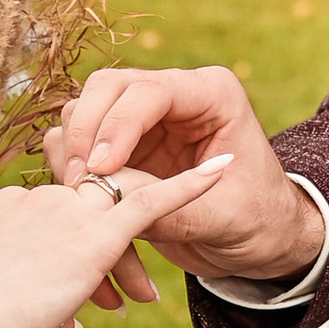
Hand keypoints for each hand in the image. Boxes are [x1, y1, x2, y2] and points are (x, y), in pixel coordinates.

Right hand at [0, 159, 233, 327]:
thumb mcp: (0, 315)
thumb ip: (38, 312)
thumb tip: (67, 324)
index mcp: (11, 211)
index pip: (61, 212)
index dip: (78, 238)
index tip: (79, 264)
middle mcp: (40, 199)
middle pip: (94, 208)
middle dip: (113, 250)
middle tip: (126, 296)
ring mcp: (67, 211)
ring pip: (121, 213)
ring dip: (134, 260)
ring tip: (143, 300)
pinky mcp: (94, 234)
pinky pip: (152, 200)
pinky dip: (190, 184)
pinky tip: (222, 169)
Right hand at [55, 65, 322, 283]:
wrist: (260, 239)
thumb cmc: (259, 222)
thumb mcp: (225, 220)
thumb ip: (173, 209)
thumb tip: (113, 201)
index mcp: (212, 95)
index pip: (149, 91)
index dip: (117, 125)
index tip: (101, 169)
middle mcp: (173, 95)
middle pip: (107, 88)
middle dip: (86, 132)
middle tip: (77, 180)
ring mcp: (143, 118)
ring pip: (85, 110)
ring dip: (73, 151)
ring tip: (78, 195)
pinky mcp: (122, 145)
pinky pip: (79, 143)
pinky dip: (69, 167)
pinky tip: (80, 200)